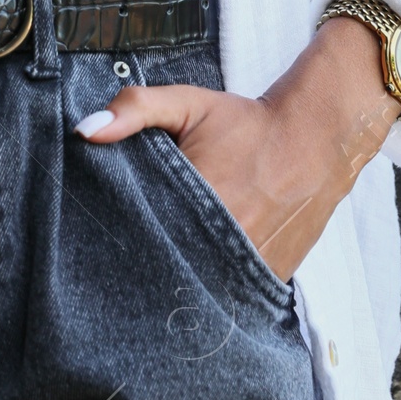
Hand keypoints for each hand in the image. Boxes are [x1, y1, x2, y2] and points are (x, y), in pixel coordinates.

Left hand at [74, 13, 400, 282]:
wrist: (315, 139)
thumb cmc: (245, 123)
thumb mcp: (188, 104)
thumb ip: (135, 109)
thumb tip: (85, 132)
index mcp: (200, 199)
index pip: (142, 239)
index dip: (121, 244)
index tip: (104, 246)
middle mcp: (227, 239)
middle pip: (169, 269)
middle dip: (147, 268)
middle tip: (125, 269)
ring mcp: (251, 265)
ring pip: (201, 289)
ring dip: (181, 282)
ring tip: (162, 273)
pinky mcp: (271, 277)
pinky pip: (231, 295)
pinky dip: (214, 288)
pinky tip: (198, 278)